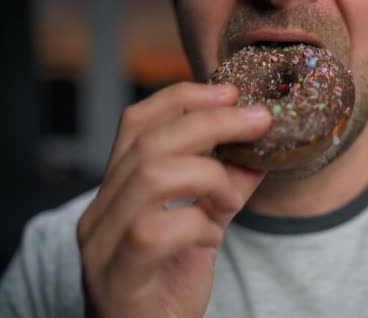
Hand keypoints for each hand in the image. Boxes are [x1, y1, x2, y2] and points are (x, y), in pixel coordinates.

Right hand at [76, 82, 270, 316]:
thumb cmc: (168, 283)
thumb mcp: (203, 226)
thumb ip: (225, 190)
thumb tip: (260, 153)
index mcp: (117, 190)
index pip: (137, 123)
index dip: (184, 98)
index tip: (231, 93)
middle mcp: (99, 211)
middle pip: (150, 141)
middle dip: (213, 122)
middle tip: (258, 122)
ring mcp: (101, 245)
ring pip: (150, 176)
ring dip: (208, 176)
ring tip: (229, 197)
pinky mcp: (117, 279)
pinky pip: (154, 231)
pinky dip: (197, 226)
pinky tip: (210, 239)